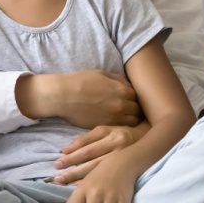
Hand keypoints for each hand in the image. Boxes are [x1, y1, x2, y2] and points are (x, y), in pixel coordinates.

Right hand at [19, 71, 139, 128]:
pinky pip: (120, 128)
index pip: (138, 97)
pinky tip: (116, 123)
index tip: (131, 100)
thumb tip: (128, 85)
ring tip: (124, 118)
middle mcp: (122, 105)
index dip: (135, 98)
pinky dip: (120, 126)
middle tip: (130, 110)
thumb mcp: (102, 74)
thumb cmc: (81, 82)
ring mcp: (114, 118)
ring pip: (132, 123)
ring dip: (130, 120)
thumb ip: (118, 79)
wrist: (64, 96)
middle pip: (138, 111)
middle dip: (135, 110)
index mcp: (123, 90)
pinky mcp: (105, 127)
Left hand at [53, 122, 149, 183]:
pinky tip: (83, 193)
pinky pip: (108, 182)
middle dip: (72, 171)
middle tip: (57, 178)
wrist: (148, 138)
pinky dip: (94, 187)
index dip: (71, 156)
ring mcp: (124, 161)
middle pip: (91, 161)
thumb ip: (87, 139)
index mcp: (111, 135)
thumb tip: (66, 149)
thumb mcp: (106, 130)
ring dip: (80, 180)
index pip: (87, 147)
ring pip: (98, 173)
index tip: (57, 164)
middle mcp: (117, 148)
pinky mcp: (129, 172)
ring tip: (65, 185)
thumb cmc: (122, 133)